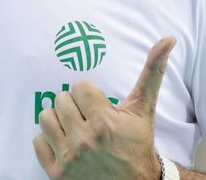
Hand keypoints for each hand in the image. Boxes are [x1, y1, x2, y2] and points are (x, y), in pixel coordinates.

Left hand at [33, 37, 176, 179]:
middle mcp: (85, 141)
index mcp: (105, 123)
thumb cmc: (137, 144)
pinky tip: (66, 144)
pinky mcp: (57, 174)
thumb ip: (152, 73)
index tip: (98, 106)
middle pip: (60, 100)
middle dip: (74, 106)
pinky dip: (48, 141)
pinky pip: (37, 141)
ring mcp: (69, 159)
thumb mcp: (144, 109)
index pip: (79, 87)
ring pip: (46, 118)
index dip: (89, 95)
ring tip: (75, 128)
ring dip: (59, 120)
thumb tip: (168, 39)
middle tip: (87, 118)